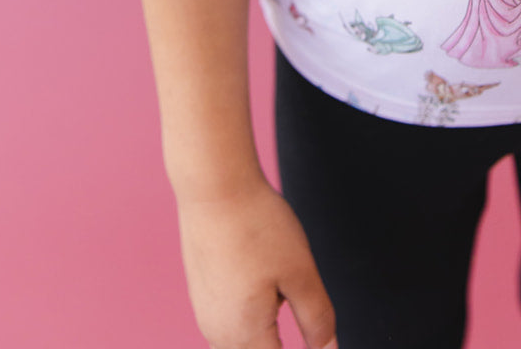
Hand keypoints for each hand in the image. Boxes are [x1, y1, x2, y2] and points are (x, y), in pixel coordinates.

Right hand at [177, 175, 336, 348]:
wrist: (214, 186)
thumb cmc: (256, 224)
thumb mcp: (301, 272)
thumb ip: (317, 319)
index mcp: (243, 335)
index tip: (318, 340)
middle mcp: (218, 333)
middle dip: (281, 344)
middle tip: (295, 298)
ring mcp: (206, 314)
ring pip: (243, 342)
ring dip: (267, 333)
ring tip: (278, 282)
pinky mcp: (203, 294)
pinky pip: (231, 322)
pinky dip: (252, 315)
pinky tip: (262, 278)